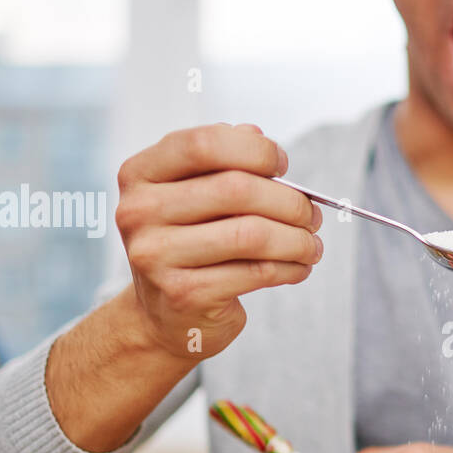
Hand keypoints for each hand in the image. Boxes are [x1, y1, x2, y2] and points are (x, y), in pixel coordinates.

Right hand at [114, 123, 322, 360]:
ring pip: (251, 234)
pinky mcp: (184, 294)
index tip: (282, 166)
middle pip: (236, 189)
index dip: (256, 151)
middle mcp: (140, 212)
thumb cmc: (190, 244)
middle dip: (289, 201)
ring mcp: (157, 255)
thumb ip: (221, 162)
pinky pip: (256, 272)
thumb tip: (258, 138)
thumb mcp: (194, 196)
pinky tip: (299, 266)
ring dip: (297, 239)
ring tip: (312, 244)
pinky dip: (290, 267)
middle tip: (312, 215)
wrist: (164, 315)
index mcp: (141, 174)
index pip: (204, 144)